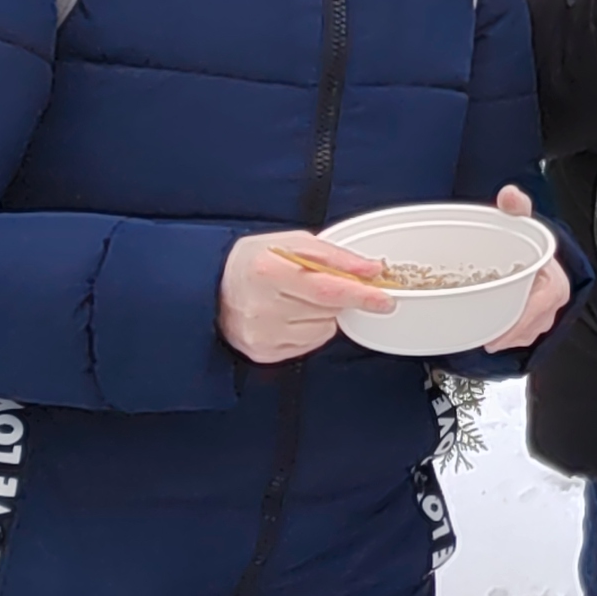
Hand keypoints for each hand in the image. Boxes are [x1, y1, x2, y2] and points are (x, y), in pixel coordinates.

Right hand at [219, 231, 394, 364]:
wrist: (212, 288)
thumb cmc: (255, 261)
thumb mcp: (293, 242)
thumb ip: (335, 255)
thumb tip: (371, 269)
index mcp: (269, 271)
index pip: (328, 288)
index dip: (361, 295)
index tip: (384, 299)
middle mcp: (264, 306)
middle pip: (329, 309)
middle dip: (338, 297)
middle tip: (321, 284)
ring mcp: (262, 334)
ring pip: (323, 330)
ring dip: (322, 314)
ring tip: (296, 299)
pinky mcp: (262, 353)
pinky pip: (308, 344)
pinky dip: (309, 329)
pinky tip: (289, 315)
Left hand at [484, 196, 571, 353]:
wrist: (536, 249)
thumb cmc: (529, 238)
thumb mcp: (521, 221)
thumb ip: (516, 208)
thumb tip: (510, 195)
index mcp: (554, 278)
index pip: (543, 303)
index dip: (522, 320)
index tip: (500, 332)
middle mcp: (554, 299)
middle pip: (533, 324)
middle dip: (510, 334)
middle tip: (486, 339)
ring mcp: (547, 313)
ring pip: (527, 333)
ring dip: (508, 337)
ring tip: (485, 336)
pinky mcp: (537, 322)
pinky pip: (523, 335)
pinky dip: (508, 336)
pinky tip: (491, 334)